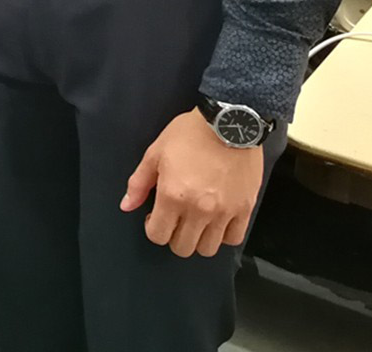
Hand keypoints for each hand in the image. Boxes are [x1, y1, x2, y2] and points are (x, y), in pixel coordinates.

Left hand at [121, 108, 265, 257]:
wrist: (230, 123)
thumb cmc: (189, 134)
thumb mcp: (155, 153)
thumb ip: (139, 183)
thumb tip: (126, 206)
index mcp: (172, 196)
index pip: (158, 235)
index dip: (153, 228)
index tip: (155, 216)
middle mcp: (199, 210)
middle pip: (183, 247)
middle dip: (173, 237)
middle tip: (175, 219)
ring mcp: (224, 212)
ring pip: (208, 249)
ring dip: (198, 239)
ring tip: (196, 221)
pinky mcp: (245, 209)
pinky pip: (234, 239)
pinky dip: (223, 235)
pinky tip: (217, 221)